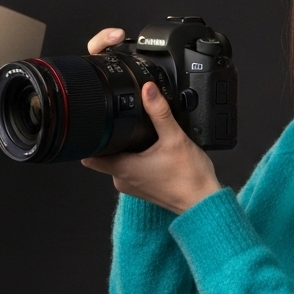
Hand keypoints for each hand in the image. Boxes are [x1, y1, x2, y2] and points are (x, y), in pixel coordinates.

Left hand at [81, 27, 221, 214]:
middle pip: (106, 156)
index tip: (94, 127)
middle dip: (113, 141)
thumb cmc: (189, 178)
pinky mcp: (144, 190)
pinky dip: (139, 162)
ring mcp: (133, 187)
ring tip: (145, 141)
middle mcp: (123, 181)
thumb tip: (148, 91)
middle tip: (127, 127)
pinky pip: (133, 172)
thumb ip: (159, 112)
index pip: (89, 156)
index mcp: (124, 168)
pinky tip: (155, 155)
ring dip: (128, 152)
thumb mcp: (174, 138)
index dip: (89, 140)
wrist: (203, 203)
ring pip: (120, 163)